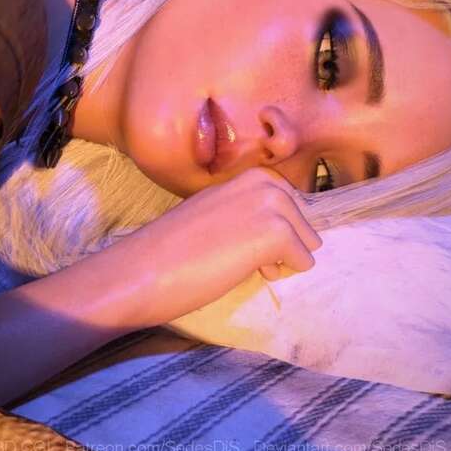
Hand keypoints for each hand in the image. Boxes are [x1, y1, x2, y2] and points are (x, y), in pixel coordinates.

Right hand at [119, 166, 322, 326]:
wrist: (142, 268)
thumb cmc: (170, 249)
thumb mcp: (214, 215)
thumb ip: (246, 214)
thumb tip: (282, 236)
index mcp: (247, 176)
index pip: (290, 205)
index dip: (269, 230)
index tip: (235, 239)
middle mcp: (263, 182)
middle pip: (304, 223)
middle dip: (280, 245)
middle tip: (236, 253)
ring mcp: (272, 203)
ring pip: (308, 242)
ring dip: (280, 260)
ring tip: (238, 261)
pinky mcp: (276, 232)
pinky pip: (303, 261)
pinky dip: (279, 274)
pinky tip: (243, 270)